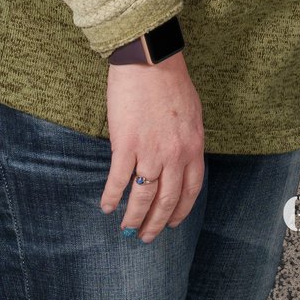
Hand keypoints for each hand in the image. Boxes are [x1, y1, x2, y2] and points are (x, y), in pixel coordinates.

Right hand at [102, 53, 203, 241]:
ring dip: (133, 217)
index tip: (171, 223)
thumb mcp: (192, 114)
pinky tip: (106, 206)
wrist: (150, 62)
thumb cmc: (172, 81)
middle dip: (155, 223)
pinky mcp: (126, 145)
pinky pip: (118, 180)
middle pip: (166, 200)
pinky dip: (111, 196)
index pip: (190, 190)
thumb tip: (181, 160)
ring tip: (126, 229)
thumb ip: (188, 141)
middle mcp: (175, 155)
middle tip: (146, 237)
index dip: (180, 210)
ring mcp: (150, 152)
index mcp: (193, 147)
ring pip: (143, 196)